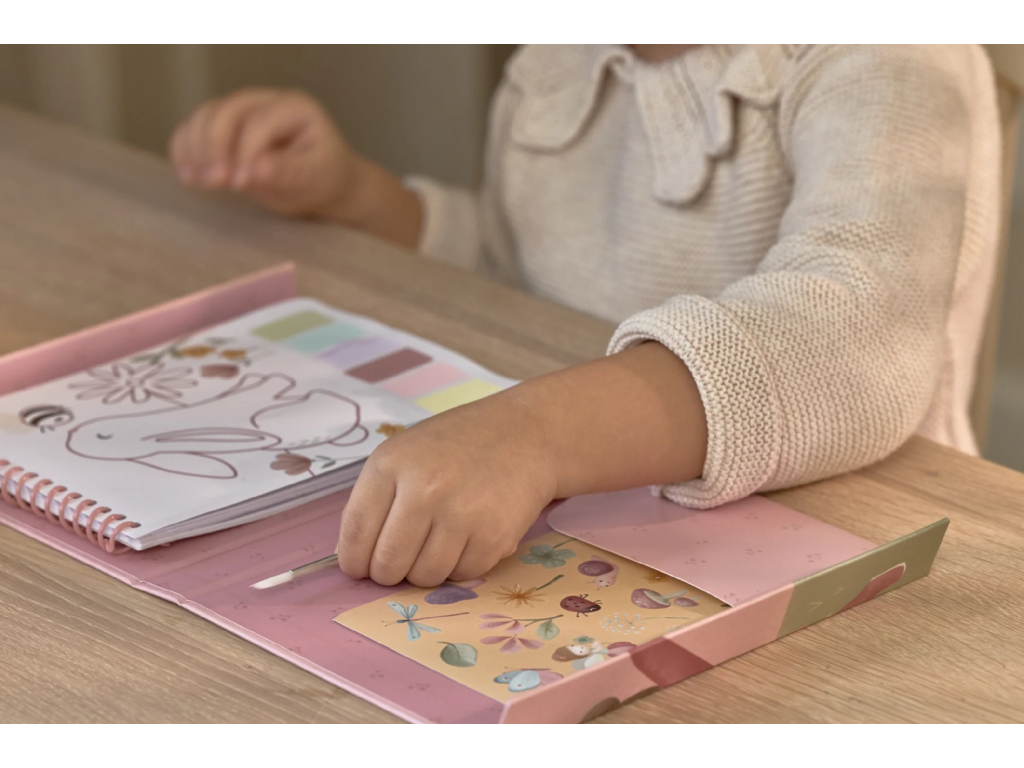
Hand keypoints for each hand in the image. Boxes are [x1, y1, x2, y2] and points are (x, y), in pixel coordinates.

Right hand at [170, 89, 358, 218]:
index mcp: (294, 107)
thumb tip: (254, 171)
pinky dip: (184, 149)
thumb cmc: (322, 179)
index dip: (245, 151)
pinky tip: (188, 176)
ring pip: (204, 116)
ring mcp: (241, 112)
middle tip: (216, 182)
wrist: (319, 184)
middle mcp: (264, 101)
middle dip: (214, 145)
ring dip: (195, 148)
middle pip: (226, 110)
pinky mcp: (223, 128)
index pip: (260, 122)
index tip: (240, 183)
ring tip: (199, 182)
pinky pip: (193, 128)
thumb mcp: (315, 178)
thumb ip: (287, 172)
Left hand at [337, 390, 556, 586]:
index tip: (361, 567)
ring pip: (424, 577)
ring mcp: (460, 514)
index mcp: (391, 464)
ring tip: (441, 541)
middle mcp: (423, 489)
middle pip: (387, 565)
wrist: (526, 434)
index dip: (354, 562)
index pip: (355, 534)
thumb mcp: (405, 454)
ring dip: (427, 570)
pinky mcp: (494, 536)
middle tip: (404, 559)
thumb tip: (350, 556)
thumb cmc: (458, 445)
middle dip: (390, 571)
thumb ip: (374, 499)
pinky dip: (462, 565)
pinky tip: (469, 537)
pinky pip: (462, 576)